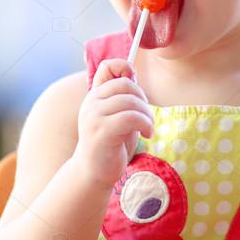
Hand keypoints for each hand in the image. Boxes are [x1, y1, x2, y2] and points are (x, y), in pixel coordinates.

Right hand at [72, 58, 153, 190]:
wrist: (94, 173)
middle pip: (125, 84)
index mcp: (95, 95)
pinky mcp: (101, 131)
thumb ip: (123, 95)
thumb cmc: (111, 144)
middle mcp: (91, 102)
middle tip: (146, 117)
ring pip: (130, 101)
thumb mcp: (118, 115)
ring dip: (147, 115)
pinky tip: (148, 134)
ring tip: (148, 128)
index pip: (108, 67)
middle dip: (143, 99)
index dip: (125, 68)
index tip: (136, 90)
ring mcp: (93, 116)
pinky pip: (131, 117)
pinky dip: (145, 124)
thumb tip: (132, 71)